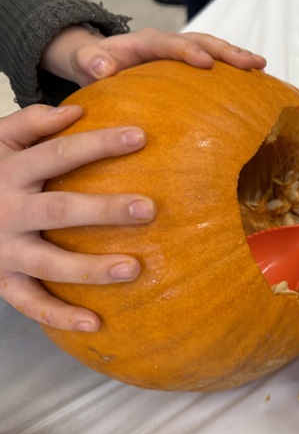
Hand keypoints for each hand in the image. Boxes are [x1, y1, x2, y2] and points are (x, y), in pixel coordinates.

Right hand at [0, 105, 155, 331]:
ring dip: (91, 269)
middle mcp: (7, 211)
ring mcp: (4, 250)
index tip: (141, 136)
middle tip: (150, 208)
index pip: (58, 153)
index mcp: (10, 171)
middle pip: (60, 210)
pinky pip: (31, 303)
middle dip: (104, 209)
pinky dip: (61, 316)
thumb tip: (77, 110)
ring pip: (49, 263)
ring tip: (134, 269)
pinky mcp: (1, 279)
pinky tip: (97, 323)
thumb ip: (30, 123)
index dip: (98, 143)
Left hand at [40, 26, 266, 87]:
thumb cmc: (93, 63)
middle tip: (251, 62)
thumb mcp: (84, 62)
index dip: (189, 51)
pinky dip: (234, 72)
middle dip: (227, 50)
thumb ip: (91, 62)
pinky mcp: (190, 67)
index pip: (171, 42)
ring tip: (261, 67)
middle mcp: (170, 43)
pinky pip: (216, 66)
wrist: (98, 61)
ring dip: (238, 57)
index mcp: (147, 41)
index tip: (206, 64)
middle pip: (203, 40)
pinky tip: (254, 83)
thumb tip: (104, 68)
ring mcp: (183, 53)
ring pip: (214, 50)